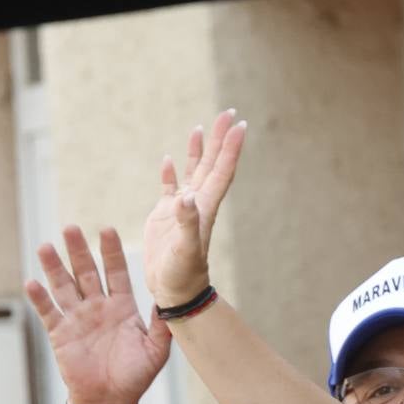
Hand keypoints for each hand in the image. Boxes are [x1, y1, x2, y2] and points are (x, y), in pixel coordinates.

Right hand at [28, 224, 169, 403]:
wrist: (111, 400)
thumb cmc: (136, 377)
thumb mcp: (156, 350)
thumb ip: (162, 325)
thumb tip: (170, 301)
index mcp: (121, 307)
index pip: (116, 272)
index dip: (111, 252)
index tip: (106, 230)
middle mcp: (98, 307)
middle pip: (86, 272)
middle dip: (78, 251)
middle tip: (71, 228)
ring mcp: (77, 319)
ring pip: (64, 286)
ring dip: (54, 267)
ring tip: (46, 247)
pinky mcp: (60, 334)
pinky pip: (49, 313)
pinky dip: (40, 298)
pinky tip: (32, 282)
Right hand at [147, 109, 248, 308]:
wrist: (175, 291)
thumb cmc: (182, 274)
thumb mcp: (185, 249)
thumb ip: (186, 223)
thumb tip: (186, 198)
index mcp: (205, 207)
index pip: (221, 171)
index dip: (230, 148)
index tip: (238, 124)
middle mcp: (197, 203)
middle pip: (212, 164)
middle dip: (219, 139)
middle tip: (227, 112)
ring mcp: (181, 209)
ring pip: (193, 172)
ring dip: (199, 151)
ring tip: (201, 129)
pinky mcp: (164, 216)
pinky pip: (169, 188)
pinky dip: (170, 173)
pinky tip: (168, 160)